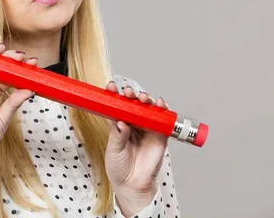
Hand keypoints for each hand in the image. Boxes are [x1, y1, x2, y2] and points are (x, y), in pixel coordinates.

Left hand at [104, 81, 168, 211]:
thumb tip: (121, 122)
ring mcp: (147, 128)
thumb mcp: (113, 150)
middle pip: (134, 103)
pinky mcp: (160, 135)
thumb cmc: (118, 167)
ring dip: (146, 99)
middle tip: (128, 93)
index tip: (110, 87)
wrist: (132, 185)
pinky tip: (160, 103)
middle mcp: (134, 123)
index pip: (117, 105)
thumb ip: (118, 136)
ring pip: (148, 108)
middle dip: (131, 94)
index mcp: (119, 123)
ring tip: (142, 98)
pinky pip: (163, 120)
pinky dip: (162, 110)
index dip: (114, 95)